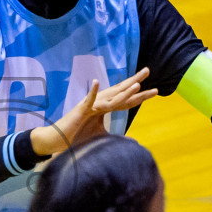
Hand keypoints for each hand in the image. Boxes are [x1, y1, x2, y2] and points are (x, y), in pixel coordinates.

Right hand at [29, 68, 158, 156]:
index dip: (138, 94)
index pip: (124, 100)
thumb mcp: (101, 137)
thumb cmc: (77, 137)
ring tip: (137, 83)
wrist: (57, 140)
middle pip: (120, 91)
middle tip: (148, 70)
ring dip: (123, 90)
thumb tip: (132, 141)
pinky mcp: (80, 111)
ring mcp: (89, 106)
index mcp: (104, 108)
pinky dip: (93, 93)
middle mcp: (98, 104)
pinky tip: (97, 82)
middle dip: (134, 82)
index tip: (153, 89)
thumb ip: (116, 137)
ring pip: (109, 97)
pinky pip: (87, 101)